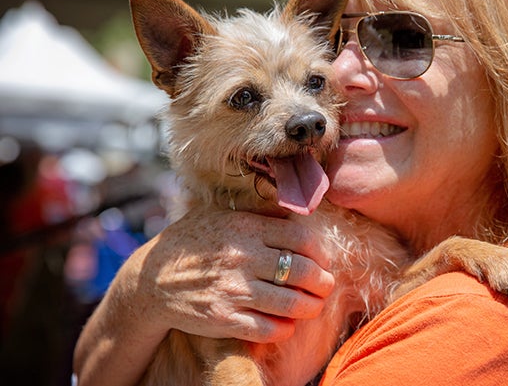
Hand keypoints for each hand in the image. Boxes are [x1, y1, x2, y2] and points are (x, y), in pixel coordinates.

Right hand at [125, 206, 335, 342]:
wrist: (150, 281)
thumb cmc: (191, 244)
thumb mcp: (219, 215)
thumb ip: (256, 214)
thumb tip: (295, 210)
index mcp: (245, 228)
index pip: (302, 239)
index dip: (321, 253)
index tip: (324, 261)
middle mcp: (242, 258)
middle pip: (302, 272)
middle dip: (323, 282)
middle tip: (326, 286)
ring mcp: (233, 290)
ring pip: (291, 303)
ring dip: (310, 307)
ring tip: (313, 306)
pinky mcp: (224, 319)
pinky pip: (269, 329)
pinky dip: (285, 328)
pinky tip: (287, 324)